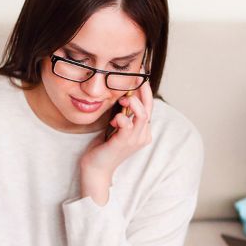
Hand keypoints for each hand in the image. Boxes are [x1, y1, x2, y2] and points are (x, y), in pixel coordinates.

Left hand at [78, 83, 153, 203]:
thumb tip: (124, 97)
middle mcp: (142, 136)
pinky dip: (122, 118)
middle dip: (143, 90)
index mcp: (143, 132)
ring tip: (123, 99)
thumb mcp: (117, 128)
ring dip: (133, 103)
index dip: (145, 91)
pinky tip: (115, 118)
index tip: (139, 76)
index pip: (148, 107)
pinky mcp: (123, 143)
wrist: (97, 168)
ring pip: (142, 115)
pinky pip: (128, 126)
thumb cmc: (105, 147)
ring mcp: (134, 140)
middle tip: (136, 77)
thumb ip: (123, 115)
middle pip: (149, 108)